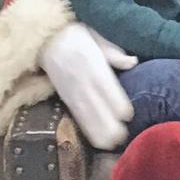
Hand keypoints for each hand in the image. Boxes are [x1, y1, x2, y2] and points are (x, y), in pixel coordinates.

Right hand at [39, 22, 135, 149]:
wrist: (46, 40)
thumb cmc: (77, 35)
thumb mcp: (96, 35)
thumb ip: (113, 52)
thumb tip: (133, 62)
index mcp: (92, 65)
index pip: (106, 88)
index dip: (117, 105)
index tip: (128, 116)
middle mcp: (82, 82)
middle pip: (97, 109)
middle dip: (110, 125)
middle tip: (125, 136)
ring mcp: (73, 93)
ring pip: (87, 118)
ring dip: (101, 133)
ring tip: (116, 144)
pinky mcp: (66, 100)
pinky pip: (79, 119)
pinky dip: (90, 131)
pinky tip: (100, 143)